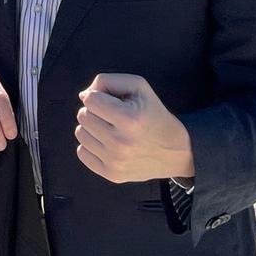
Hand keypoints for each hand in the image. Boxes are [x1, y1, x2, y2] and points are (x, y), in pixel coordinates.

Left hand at [74, 73, 193, 183]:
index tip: (110, 100)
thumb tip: (83, 95)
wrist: (175, 150)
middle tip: (112, 115)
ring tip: (111, 129)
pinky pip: (82, 153)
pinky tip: (107, 144)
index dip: (97, 95)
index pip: (90, 100)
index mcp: (130, 119)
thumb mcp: (138, 87)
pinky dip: (91, 146)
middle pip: (83, 116)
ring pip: (80, 133)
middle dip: (94, 111)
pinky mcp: (112, 174)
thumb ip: (107, 81)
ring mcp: (116, 161)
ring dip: (92, 128)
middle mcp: (121, 143)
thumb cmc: (153, 113)